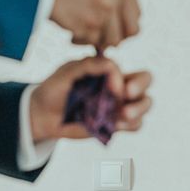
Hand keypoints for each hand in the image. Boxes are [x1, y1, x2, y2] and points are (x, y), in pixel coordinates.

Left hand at [29, 56, 151, 141]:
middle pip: (146, 82)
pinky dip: (131, 125)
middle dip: (141, 86)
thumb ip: (89, 65)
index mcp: (110, 72)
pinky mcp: (115, 124)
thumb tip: (112, 66)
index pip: (130, 68)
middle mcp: (119, 87)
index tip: (110, 86)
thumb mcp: (67, 71)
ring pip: (145, 104)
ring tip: (123, 115)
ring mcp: (119, 106)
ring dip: (139, 109)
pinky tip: (117, 125)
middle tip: (127, 94)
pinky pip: (135, 125)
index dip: (127, 78)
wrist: (43, 115)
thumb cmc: (55, 88)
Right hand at [50, 0, 140, 48]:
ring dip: (96, 40)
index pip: (136, 15)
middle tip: (99, 36)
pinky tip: (70, 32)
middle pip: (130, 32)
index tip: (109, 28)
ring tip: (80, 32)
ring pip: (112, 40)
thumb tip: (125, 30)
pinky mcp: (90, 24)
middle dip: (115, 37)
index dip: (123, 26)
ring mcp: (105, 10)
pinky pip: (92, 42)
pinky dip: (81, 41)